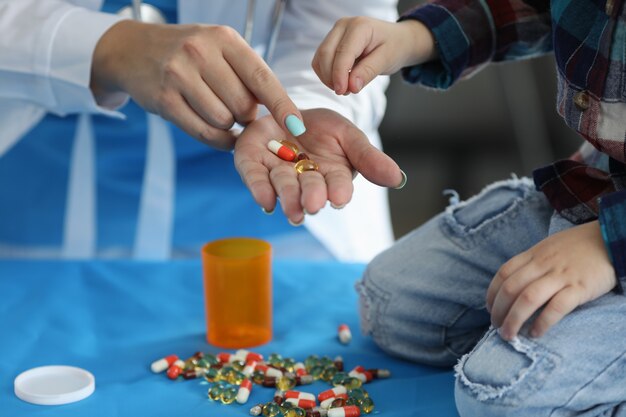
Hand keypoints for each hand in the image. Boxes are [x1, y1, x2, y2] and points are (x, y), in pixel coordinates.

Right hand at [91, 20, 304, 149]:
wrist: (133, 51)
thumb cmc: (190, 54)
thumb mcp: (219, 49)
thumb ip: (248, 74)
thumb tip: (280, 113)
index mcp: (223, 38)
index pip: (261, 77)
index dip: (282, 106)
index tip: (298, 126)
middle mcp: (201, 52)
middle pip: (243, 105)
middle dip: (247, 115)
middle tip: (237, 109)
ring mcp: (179, 75)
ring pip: (224, 121)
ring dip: (228, 125)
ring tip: (218, 112)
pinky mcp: (164, 100)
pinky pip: (204, 133)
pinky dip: (218, 140)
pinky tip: (219, 133)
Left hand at [234, 108, 403, 223]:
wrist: (287, 107)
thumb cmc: (323, 128)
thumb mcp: (349, 136)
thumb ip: (368, 158)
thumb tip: (398, 179)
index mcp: (329, 175)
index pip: (336, 185)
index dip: (338, 190)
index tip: (341, 198)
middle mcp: (302, 178)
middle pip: (308, 189)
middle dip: (311, 197)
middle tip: (314, 205)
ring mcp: (275, 170)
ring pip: (282, 186)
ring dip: (288, 198)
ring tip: (292, 210)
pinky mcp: (250, 161)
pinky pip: (253, 176)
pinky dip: (258, 188)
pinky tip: (265, 201)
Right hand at [312, 17, 436, 94]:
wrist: (396, 40)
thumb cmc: (394, 47)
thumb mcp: (386, 60)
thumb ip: (368, 72)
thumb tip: (351, 86)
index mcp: (360, 26)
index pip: (343, 53)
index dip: (339, 74)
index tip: (342, 91)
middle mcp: (343, 25)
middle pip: (326, 54)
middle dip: (332, 77)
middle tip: (346, 92)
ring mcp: (335, 32)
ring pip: (320, 58)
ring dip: (328, 77)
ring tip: (345, 88)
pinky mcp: (330, 42)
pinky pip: (320, 61)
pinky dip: (326, 74)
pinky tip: (340, 81)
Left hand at [486, 220, 615, 340]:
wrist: (611, 238)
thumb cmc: (578, 246)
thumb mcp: (549, 247)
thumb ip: (532, 263)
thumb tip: (514, 284)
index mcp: (533, 254)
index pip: (503, 274)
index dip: (492, 294)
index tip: (489, 309)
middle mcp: (543, 264)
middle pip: (511, 289)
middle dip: (498, 311)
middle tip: (496, 327)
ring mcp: (561, 275)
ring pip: (528, 299)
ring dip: (514, 320)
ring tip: (509, 335)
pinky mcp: (579, 288)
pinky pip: (556, 307)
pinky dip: (542, 322)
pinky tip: (536, 333)